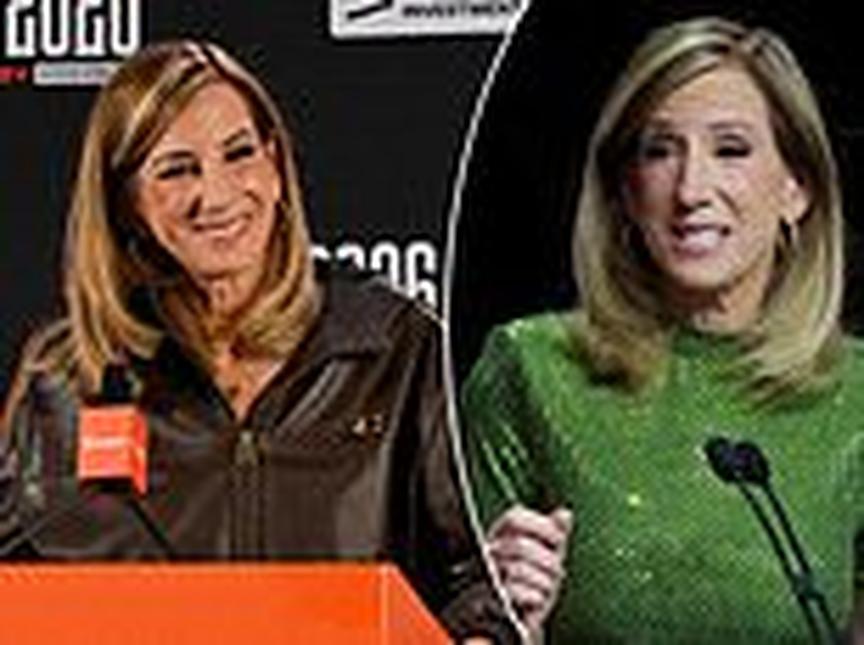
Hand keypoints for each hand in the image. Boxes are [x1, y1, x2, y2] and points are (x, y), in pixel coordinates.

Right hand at [487, 505, 572, 641]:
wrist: (517, 622)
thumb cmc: (533, 584)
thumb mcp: (548, 557)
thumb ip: (555, 535)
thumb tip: (565, 514)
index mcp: (501, 536)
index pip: (514, 517)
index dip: (540, 525)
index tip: (558, 539)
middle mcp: (489, 553)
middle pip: (520, 545)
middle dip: (548, 560)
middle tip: (557, 572)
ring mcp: (487, 575)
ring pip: (518, 568)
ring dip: (544, 581)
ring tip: (547, 589)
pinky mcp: (489, 599)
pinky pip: (514, 591)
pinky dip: (535, 596)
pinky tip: (538, 599)